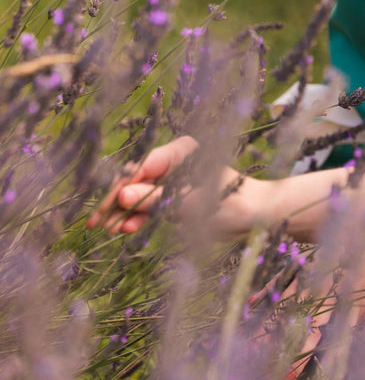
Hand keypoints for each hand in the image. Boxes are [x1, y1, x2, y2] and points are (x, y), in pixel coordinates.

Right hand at [89, 136, 258, 238]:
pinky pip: (148, 205)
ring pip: (138, 193)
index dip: (122, 186)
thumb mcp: (193, 203)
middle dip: (116, 199)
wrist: (255, 217)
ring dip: (123, 211)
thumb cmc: (233, 202)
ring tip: (106, 229)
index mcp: (182, 150)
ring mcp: (172, 179)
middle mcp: (174, 161)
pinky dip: (137, 217)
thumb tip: (122, 196)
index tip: (105, 205)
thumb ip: (157, 199)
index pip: (144, 165)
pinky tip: (123, 229)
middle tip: (94, 222)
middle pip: (137, 178)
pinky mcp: (172, 197)